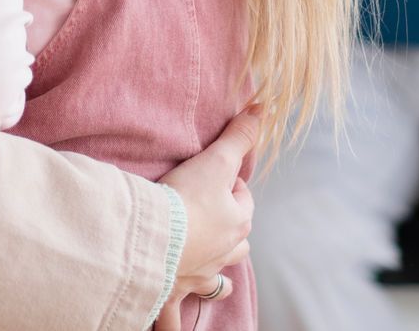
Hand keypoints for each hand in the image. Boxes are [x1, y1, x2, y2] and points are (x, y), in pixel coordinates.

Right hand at [153, 107, 258, 328]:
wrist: (153, 239)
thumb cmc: (185, 199)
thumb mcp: (215, 160)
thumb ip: (239, 136)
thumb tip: (265, 108)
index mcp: (237, 224)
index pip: (243, 200)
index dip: (230, 184)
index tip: (211, 173)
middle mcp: (224, 254)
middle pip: (237, 243)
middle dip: (228, 229)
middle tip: (206, 211)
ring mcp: (199, 277)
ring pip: (217, 279)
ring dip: (214, 272)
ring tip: (204, 261)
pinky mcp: (172, 293)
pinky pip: (176, 317)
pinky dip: (174, 321)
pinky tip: (171, 324)